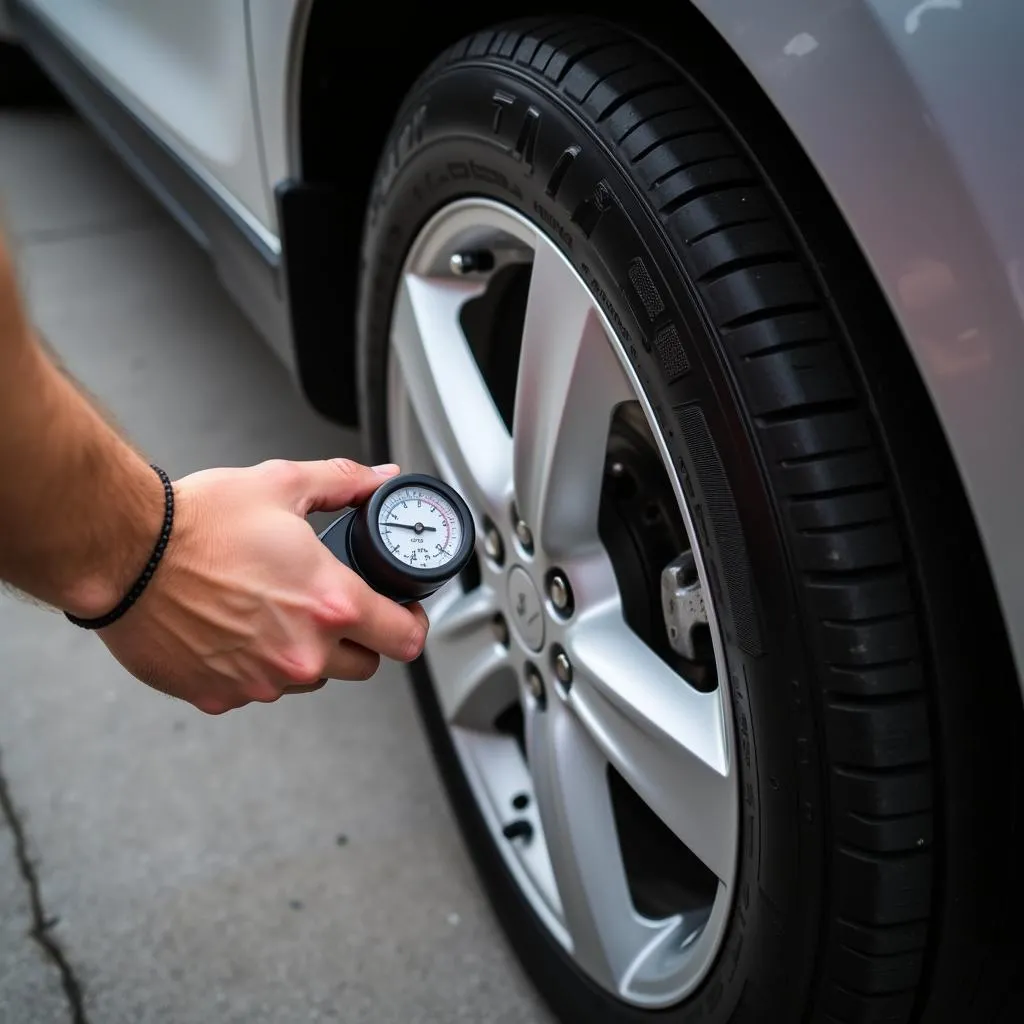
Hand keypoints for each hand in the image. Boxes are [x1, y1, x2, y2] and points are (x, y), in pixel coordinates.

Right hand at [96, 458, 427, 713]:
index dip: (411, 624)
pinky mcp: (221, 696)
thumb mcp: (282, 484)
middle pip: (364, 665)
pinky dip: (256, 665)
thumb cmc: (198, 522)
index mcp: (330, 603)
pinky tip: (235, 628)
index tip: (401, 612)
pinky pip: (258, 688)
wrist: (124, 553)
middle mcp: (303, 653)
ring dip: (307, 652)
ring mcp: (262, 682)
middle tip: (335, 605)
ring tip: (274, 609)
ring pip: (310, 679)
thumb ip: (344, 483)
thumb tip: (380, 478)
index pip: (405, 638)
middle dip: (360, 638)